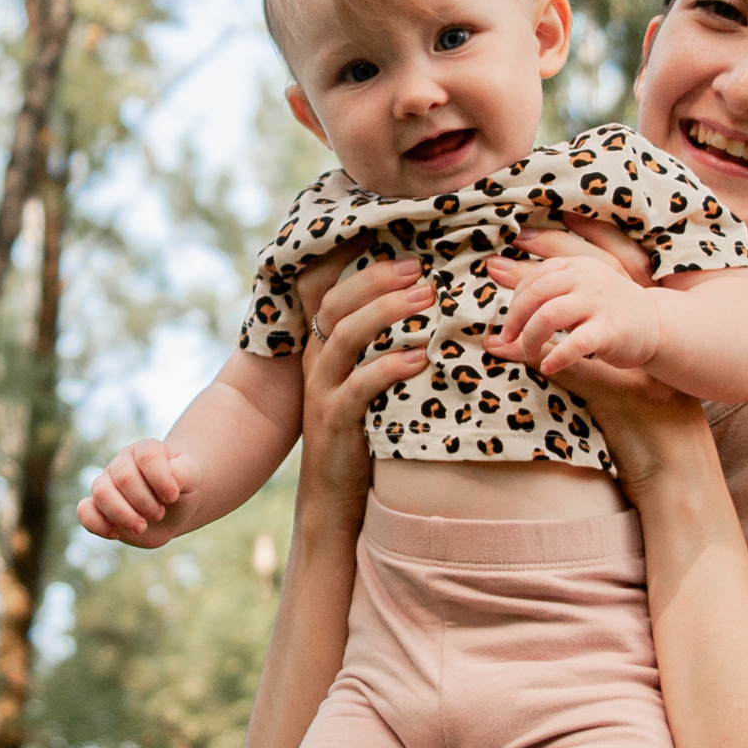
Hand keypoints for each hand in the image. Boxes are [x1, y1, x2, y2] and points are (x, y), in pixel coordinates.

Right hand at [78, 440, 198, 545]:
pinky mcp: (97, 506)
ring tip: (141, 527)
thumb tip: (169, 480)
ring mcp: (107, 483)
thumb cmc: (181, 488)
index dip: (160, 479)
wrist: (171, 508)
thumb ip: (183, 473)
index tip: (172, 497)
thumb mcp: (191, 478)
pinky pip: (84, 510)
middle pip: (124, 477)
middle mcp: (122, 463)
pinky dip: (98, 524)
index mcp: (146, 450)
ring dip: (123, 514)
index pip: (147, 457)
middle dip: (144, 502)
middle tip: (159, 513)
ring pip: (101, 492)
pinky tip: (116, 533)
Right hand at [294, 256, 431, 532]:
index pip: (332, 293)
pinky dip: (389, 367)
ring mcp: (321, 391)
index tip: (403, 249)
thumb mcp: (366, 386)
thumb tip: (431, 313)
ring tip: (426, 300)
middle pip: (336, 304)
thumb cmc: (361, 437)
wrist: (333, 499)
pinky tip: (420, 358)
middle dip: (378, 280)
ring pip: (344, 336)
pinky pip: (358, 386)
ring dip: (386, 313)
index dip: (362, 267)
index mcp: (323, 349)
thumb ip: (383, 351)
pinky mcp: (334, 421)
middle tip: (421, 269)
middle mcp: (316, 363)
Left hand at [486, 242, 662, 375]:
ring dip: (530, 336)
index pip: (535, 277)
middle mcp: (587, 277)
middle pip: (536, 292)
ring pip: (549, 314)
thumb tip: (489, 313)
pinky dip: (556, 357)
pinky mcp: (610, 330)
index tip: (510, 322)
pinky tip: (548, 367)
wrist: (657, 327)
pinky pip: (575, 343)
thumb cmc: (606, 313)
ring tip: (529, 352)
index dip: (515, 300)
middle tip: (509, 338)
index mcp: (576, 265)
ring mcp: (600, 302)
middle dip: (515, 318)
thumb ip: (538, 300)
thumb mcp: (574, 297)